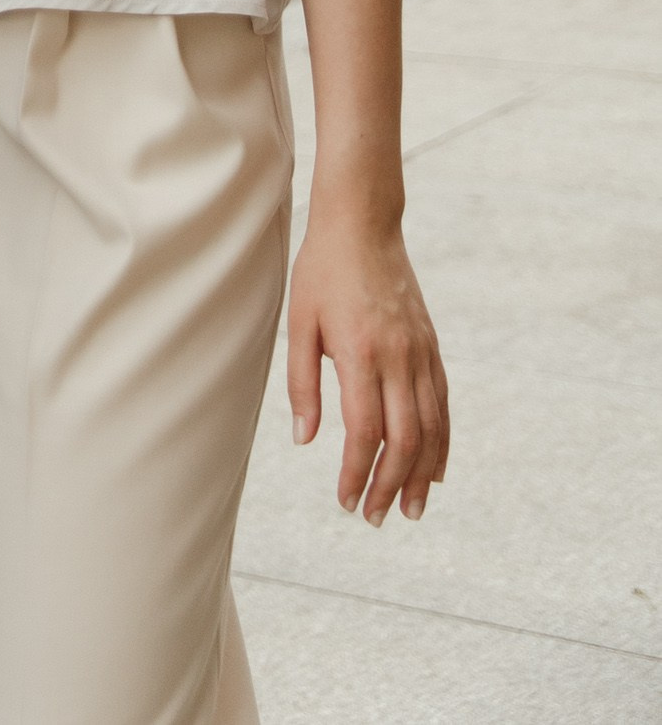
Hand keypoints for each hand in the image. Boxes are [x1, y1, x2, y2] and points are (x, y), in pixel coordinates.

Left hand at [287, 209, 449, 523]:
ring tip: (410, 510)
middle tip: (376, 518)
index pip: (365, 432)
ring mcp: (420, 353)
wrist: (364, 224)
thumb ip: (302, 383)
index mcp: (360, 353)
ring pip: (432, 429)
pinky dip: (442, 443)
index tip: (347, 501)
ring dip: (422, 476)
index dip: (358, 473)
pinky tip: (434, 470)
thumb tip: (305, 439)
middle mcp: (398, 358)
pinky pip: (443, 406)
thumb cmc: (322, 271)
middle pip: (404, 440)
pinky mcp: (431, 348)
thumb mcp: (299, 322)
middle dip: (391, 486)